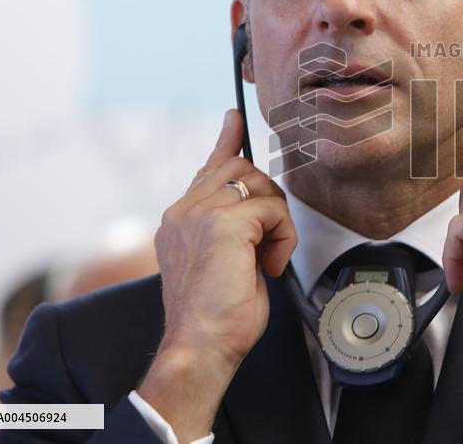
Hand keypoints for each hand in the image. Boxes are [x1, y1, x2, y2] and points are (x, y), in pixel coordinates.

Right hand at [137, 109, 296, 441]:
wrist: (200, 346)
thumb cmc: (216, 316)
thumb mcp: (225, 260)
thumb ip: (234, 226)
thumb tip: (260, 205)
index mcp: (179, 218)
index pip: (209, 168)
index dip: (227, 142)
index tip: (235, 116)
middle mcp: (183, 210)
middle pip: (243, 170)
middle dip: (269, 201)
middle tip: (270, 242)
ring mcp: (199, 213)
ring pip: (260, 185)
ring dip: (277, 222)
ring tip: (267, 258)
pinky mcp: (222, 222)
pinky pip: (273, 209)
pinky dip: (283, 237)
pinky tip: (269, 265)